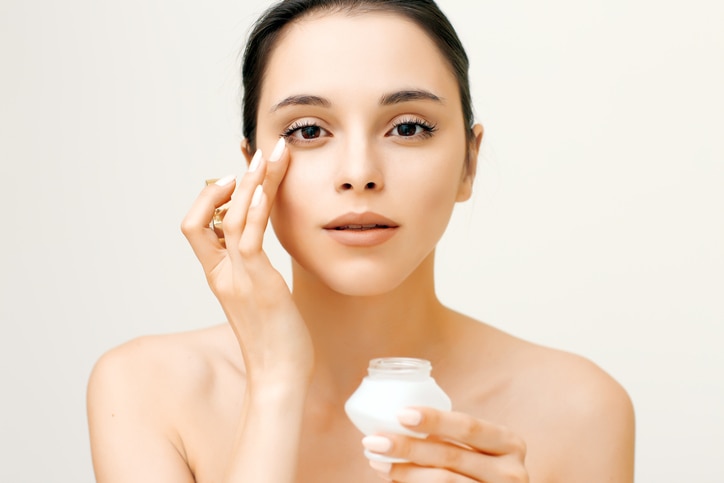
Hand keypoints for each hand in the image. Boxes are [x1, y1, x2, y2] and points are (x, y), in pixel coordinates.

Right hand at [181, 139, 313, 381]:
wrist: (279, 376)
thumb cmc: (275, 338)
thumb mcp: (260, 297)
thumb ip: (254, 271)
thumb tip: (261, 250)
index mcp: (219, 276)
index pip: (198, 227)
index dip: (211, 199)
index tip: (236, 178)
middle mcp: (222, 274)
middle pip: (203, 216)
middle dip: (226, 182)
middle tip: (253, 154)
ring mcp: (237, 277)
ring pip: (230, 219)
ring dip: (248, 183)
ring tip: (266, 156)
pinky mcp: (259, 283)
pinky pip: (248, 237)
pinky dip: (254, 209)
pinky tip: (266, 186)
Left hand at [363, 407, 527, 481]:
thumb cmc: (479, 472)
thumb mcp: (478, 451)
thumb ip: (451, 438)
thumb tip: (396, 419)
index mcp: (509, 443)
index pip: (468, 426)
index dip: (435, 419)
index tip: (400, 414)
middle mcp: (511, 472)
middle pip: (450, 456)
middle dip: (407, 447)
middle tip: (374, 440)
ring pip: (444, 482)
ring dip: (403, 470)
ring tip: (377, 461)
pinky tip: (393, 479)